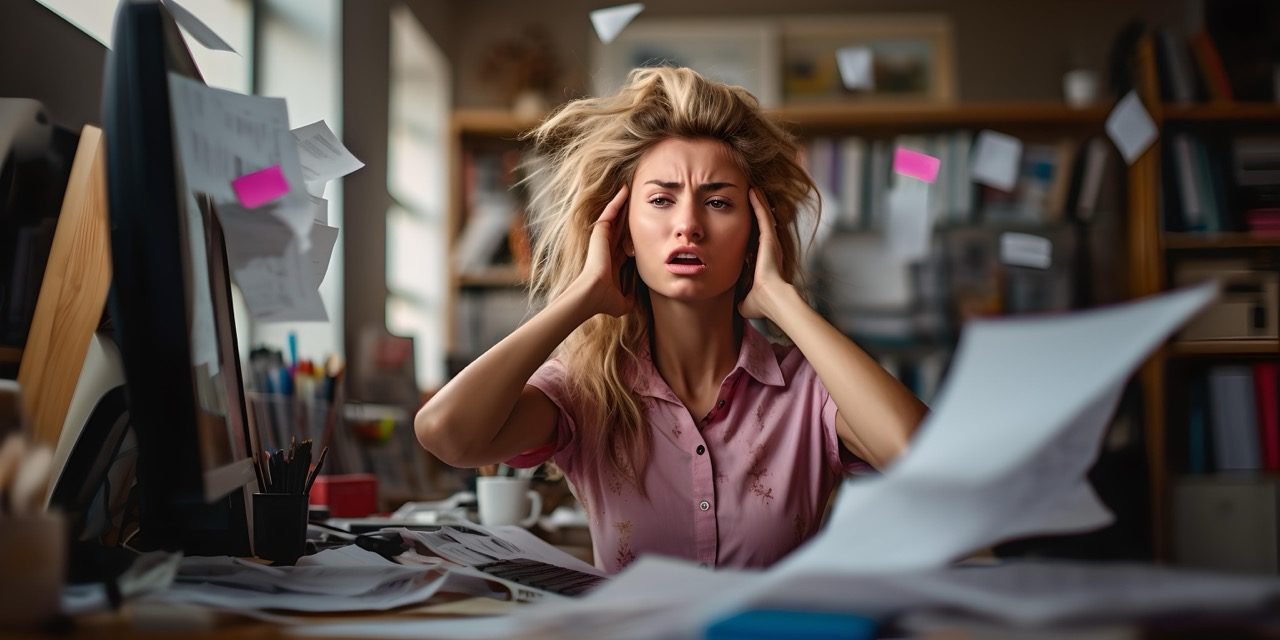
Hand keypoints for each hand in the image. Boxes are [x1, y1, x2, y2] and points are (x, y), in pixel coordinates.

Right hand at [570, 186, 634, 317]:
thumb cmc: (605, 300)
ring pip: (616, 216)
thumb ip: (630, 298)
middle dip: (628, 214)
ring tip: (632, 188)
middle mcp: (607, 247)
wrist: (594, 293)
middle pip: (621, 226)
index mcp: (613, 261)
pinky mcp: (600, 231)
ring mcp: (602, 238)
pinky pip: (611, 211)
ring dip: (623, 203)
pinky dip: (617, 200)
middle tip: (639, 200)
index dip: (634, 234)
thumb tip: (635, 302)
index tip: (645, 226)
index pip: (625, 243)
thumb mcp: (623, 302)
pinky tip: (625, 189)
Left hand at [738, 189, 791, 320]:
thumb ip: (741, 299)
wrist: (770, 299)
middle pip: (760, 225)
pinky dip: (758, 202)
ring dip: (757, 202)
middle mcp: (768, 248)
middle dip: (755, 211)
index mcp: (762, 261)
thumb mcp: (745, 301)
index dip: (748, 231)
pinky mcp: (769, 237)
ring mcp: (770, 241)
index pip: (754, 241)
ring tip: (750, 188)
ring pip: (763, 216)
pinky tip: (752, 190)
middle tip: (748, 197)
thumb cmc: (760, 303)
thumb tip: (736, 307)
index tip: (741, 224)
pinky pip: (763, 214)